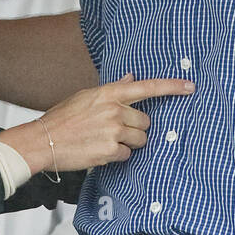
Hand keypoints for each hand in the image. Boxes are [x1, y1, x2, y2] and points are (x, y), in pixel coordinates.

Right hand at [0, 72, 193, 172]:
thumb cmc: (63, 118)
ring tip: (104, 141)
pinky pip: (127, 155)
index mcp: (109, 93)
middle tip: (112, 130)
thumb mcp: (86, 96)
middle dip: (134, 129)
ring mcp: (114, 130)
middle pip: (145, 122)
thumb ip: (113, 89)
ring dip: (127, 144)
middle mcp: (114, 110)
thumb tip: (131, 77)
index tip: (190, 86)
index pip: (147, 87)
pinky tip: (99, 151)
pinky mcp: (111, 150)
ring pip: (140, 140)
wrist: (43, 140)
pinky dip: (117, 156)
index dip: (172, 87)